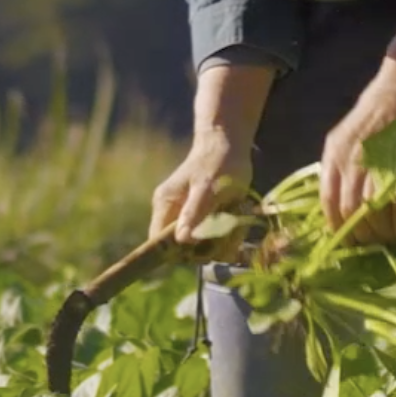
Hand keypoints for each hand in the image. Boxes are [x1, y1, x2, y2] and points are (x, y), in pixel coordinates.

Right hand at [151, 129, 252, 245]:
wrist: (229, 143)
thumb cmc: (217, 162)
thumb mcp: (207, 188)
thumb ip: (194, 213)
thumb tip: (181, 240)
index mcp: (165, 206)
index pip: (157, 244)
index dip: (176, 253)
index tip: (203, 247)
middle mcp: (171, 214)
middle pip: (183, 249)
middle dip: (208, 246)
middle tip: (229, 227)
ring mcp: (187, 216)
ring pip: (202, 246)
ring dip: (223, 239)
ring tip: (235, 214)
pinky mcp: (203, 217)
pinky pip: (214, 237)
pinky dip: (229, 232)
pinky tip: (237, 214)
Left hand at [322, 26, 395, 244]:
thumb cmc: (377, 112)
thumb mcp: (347, 135)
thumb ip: (342, 165)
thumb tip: (343, 201)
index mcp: (334, 153)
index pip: (328, 200)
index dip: (335, 224)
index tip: (345, 238)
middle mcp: (350, 161)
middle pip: (349, 211)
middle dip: (358, 234)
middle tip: (368, 244)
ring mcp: (376, 166)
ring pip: (370, 213)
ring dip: (378, 233)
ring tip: (386, 240)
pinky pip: (395, 206)